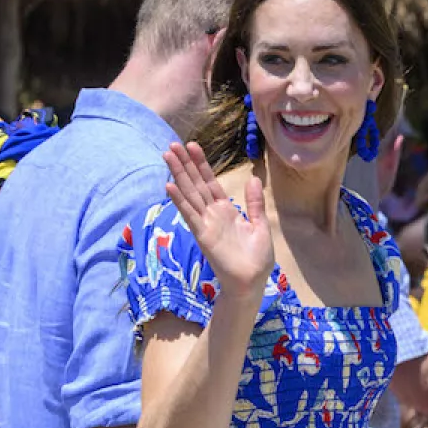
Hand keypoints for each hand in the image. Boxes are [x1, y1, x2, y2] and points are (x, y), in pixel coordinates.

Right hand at [164, 141, 273, 299]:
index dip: (201, 164)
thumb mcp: (259, 225)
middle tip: (172, 145)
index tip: (192, 146)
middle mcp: (213, 214)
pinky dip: (179, 201)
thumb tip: (254, 179)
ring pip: (190, 194)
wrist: (252, 282)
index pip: (211, 182)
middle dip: (185, 164)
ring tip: (167, 156)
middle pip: (196, 184)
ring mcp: (206, 224)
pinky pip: (189, 214)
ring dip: (178, 175)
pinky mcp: (203, 235)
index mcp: (226, 210)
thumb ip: (254, 203)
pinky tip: (169, 186)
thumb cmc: (257, 259)